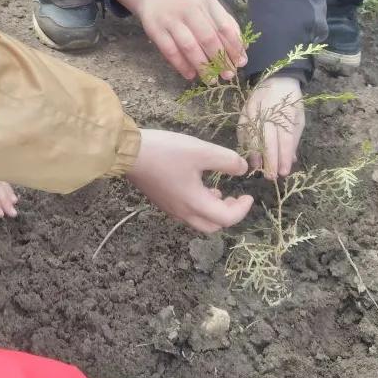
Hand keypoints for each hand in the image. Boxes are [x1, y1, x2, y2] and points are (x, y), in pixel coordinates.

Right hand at [113, 0, 244, 79]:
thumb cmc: (186, 0)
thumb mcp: (207, 3)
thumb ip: (225, 22)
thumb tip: (243, 47)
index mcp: (207, 2)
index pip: (224, 26)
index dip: (234, 46)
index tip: (241, 62)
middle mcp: (190, 9)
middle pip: (208, 38)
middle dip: (220, 59)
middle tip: (228, 75)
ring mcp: (171, 20)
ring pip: (189, 46)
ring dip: (202, 66)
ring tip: (211, 80)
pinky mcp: (155, 30)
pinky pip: (170, 51)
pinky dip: (181, 65)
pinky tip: (190, 75)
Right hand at [126, 129, 252, 233]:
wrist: (128, 153)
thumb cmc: (166, 152)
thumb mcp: (201, 151)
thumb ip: (226, 160)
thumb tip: (242, 168)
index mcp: (195, 204)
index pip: (227, 219)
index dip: (242, 209)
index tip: (249, 195)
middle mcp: (183, 212)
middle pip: (212, 226)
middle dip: (228, 215)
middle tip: (236, 198)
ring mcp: (170, 208)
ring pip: (198, 221)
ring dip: (213, 211)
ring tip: (219, 192)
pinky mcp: (161, 201)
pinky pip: (186, 212)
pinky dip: (199, 205)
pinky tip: (198, 186)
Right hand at [239, 77, 303, 178]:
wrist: (277, 77)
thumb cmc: (290, 101)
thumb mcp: (298, 117)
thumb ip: (294, 138)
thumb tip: (290, 161)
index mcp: (286, 112)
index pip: (285, 138)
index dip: (284, 156)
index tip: (284, 172)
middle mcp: (269, 110)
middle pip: (269, 138)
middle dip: (270, 159)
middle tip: (270, 176)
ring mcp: (254, 109)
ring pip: (253, 133)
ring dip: (254, 152)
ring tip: (256, 167)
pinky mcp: (244, 109)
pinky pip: (242, 127)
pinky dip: (243, 141)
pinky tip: (246, 153)